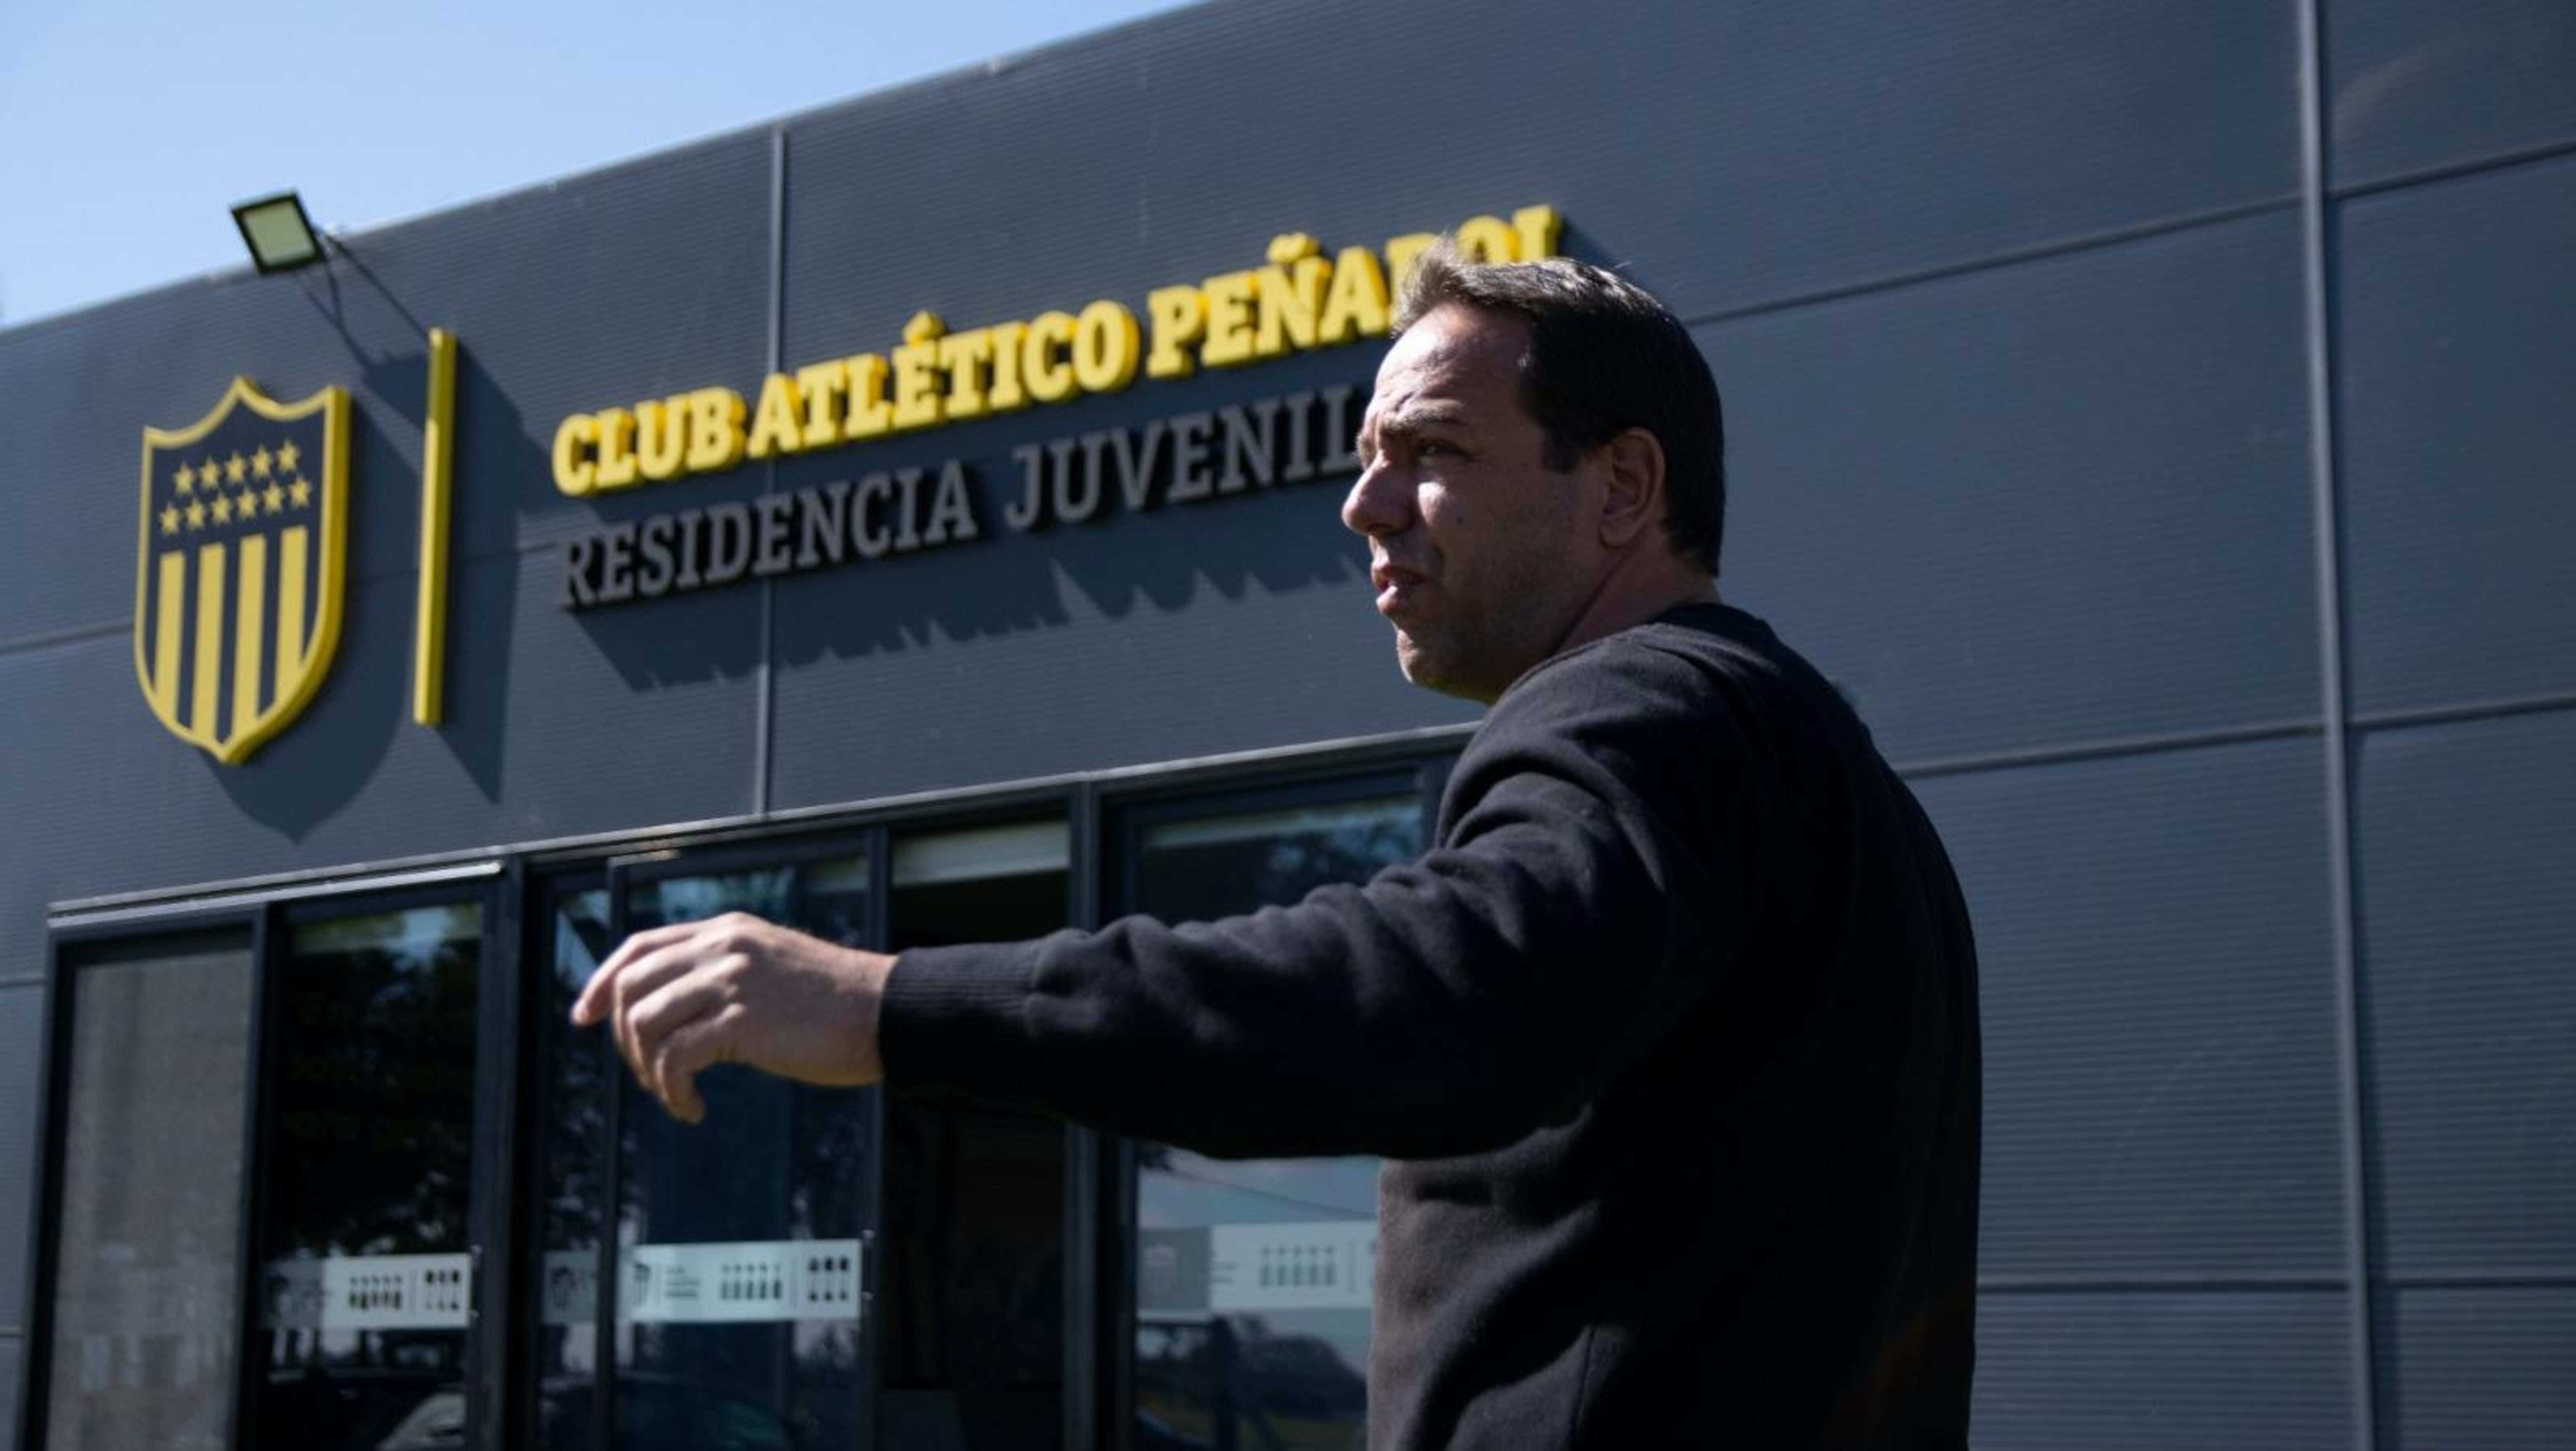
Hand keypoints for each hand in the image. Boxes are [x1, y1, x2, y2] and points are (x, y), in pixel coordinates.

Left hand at [569, 911, 894, 1123]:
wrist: (890, 1012)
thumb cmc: (839, 1004)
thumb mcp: (773, 968)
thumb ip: (726, 973)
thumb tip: (676, 1011)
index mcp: (728, 932)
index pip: (641, 946)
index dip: (602, 981)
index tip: (584, 1015)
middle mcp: (723, 948)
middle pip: (631, 987)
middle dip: (623, 1039)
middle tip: (650, 1074)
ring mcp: (732, 982)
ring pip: (644, 1024)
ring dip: (648, 1071)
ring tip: (677, 1094)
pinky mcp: (743, 1022)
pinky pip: (676, 1059)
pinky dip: (673, 1092)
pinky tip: (695, 1109)